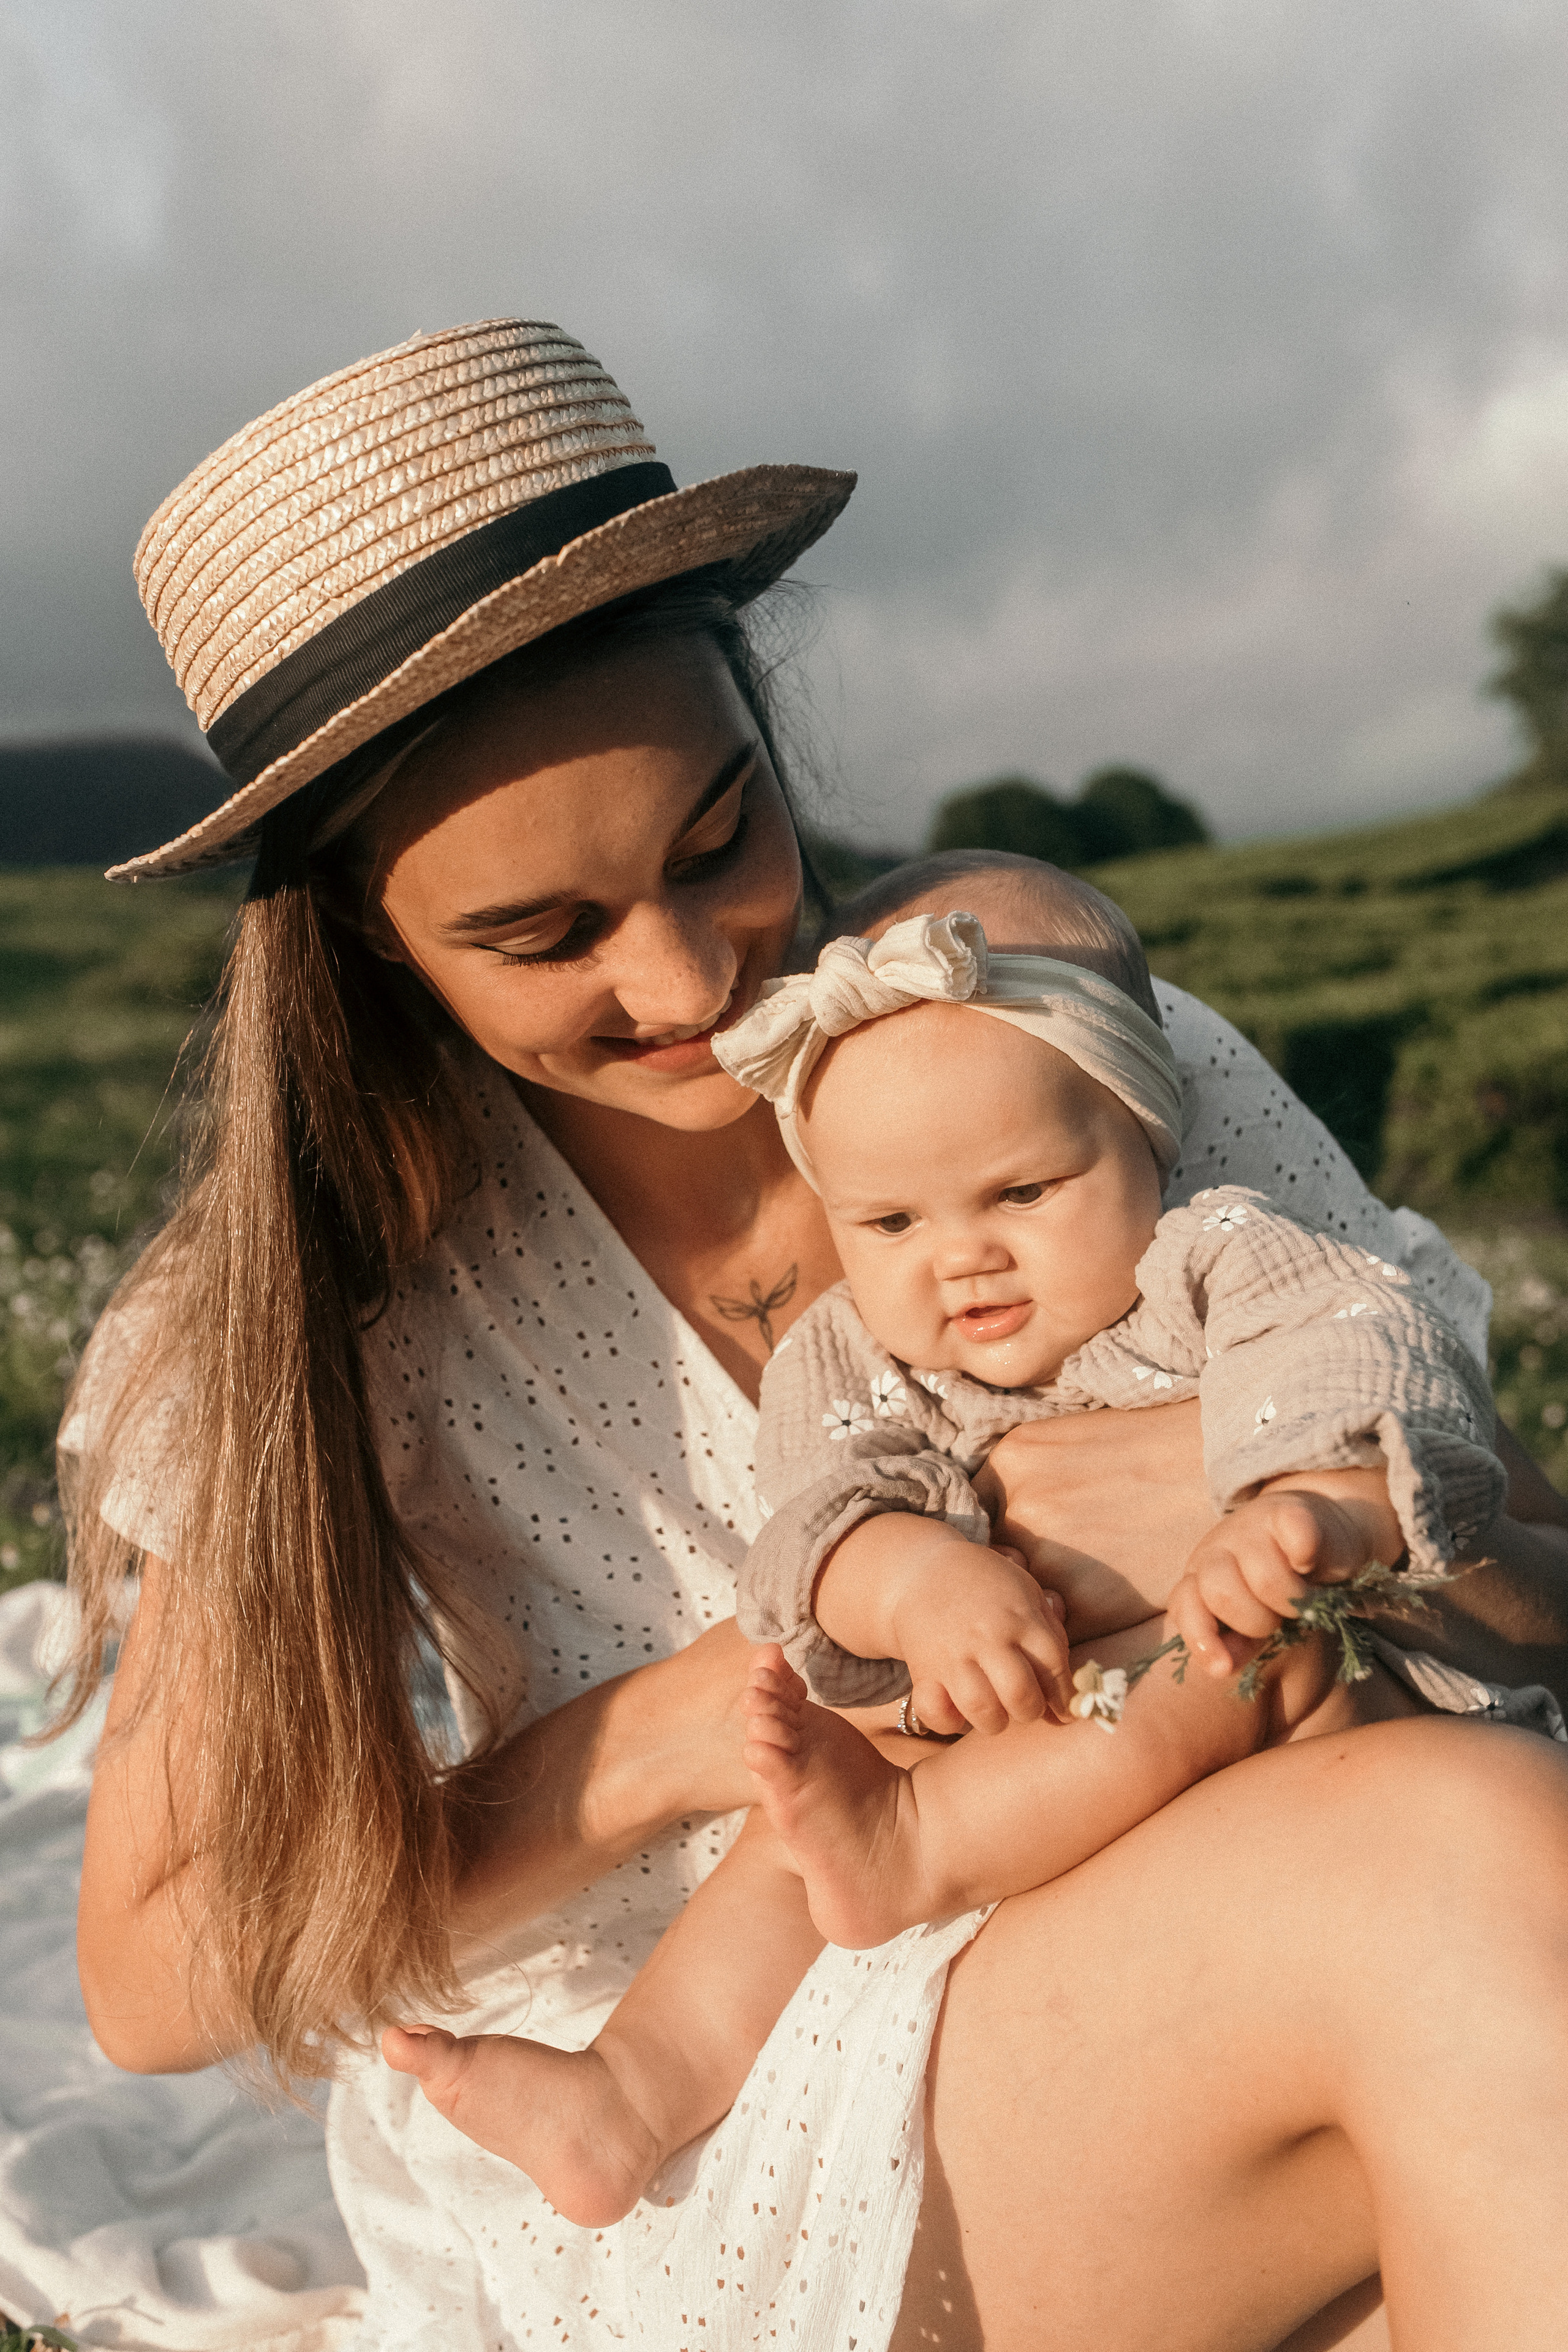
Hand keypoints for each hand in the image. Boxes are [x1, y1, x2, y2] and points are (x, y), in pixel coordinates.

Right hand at [887, 1540, 1072, 1736]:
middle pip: (1020, 1694)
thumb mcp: (1025, 1589)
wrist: (922, 1571)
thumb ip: (1051, 1629)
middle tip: (1026, 1707)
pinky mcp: (924, 1670)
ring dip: (995, 1721)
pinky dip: (948, 1721)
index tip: (1065, 1711)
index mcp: (1019, 1617)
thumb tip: (1077, 1673)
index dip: (1065, 1696)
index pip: (1054, 1667)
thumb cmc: (985, 1585)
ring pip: (982, 1710)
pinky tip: (958, 1711)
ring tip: (996, 1712)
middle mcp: (988, 1637)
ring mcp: (953, 1655)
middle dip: (1030, 1711)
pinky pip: (935, 1711)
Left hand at [979, 1401, 1215, 1632]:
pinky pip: (1059, 1626)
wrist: (1223, 1470)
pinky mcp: (1081, 1601)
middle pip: (992, 1558)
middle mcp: (1016, 1505)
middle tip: (1058, 1569)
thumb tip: (1000, 1528)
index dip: (999, 1534)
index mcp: (1010, 1459)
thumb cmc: (1154, 1452)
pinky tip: (1109, 1601)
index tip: (1022, 1543)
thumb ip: (1027, 1480)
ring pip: (1021, 1597)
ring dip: (1042, 1601)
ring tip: (1090, 1585)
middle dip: (1015, 1570)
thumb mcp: (1071, 1443)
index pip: (977, 1514)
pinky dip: (1076, 1623)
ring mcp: (1046, 1555)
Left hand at [1168, 1474, 1403, 1678]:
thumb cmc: (1284, 1585)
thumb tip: (1223, 1666)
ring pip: (1265, 1579)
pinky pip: (1297, 1542)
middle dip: (1258, 1620)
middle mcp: (1218, 1549)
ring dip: (1293, 1599)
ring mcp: (1249, 1526)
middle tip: (1280, 1615)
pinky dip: (1307, 1558)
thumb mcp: (1256, 1619)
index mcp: (1201, 1578)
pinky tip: (1310, 1562)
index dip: (1200, 1638)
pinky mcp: (1286, 1511)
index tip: (1223, 1668)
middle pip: (1221, 1594)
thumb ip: (1237, 1643)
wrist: (1324, 1534)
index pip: (1185, 1605)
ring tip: (1302, 1594)